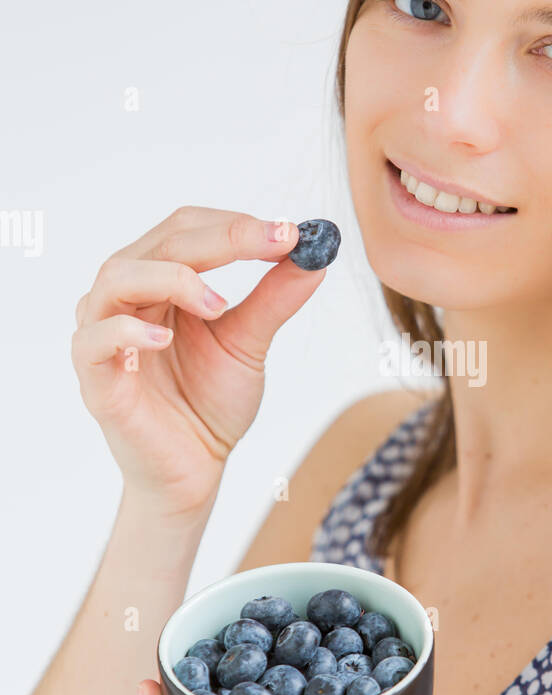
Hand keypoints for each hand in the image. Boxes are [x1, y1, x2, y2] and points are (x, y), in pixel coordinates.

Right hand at [71, 207, 325, 515]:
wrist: (195, 469)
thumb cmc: (210, 402)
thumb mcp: (250, 343)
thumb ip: (274, 299)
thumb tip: (315, 255)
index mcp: (160, 281)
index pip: (187, 230)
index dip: (236, 224)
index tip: (290, 234)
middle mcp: (126, 298)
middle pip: (160, 245)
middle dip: (222, 240)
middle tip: (273, 245)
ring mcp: (104, 334)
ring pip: (118, 277)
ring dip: (173, 278)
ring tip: (219, 305)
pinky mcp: (95, 378)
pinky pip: (94, 339)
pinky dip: (128, 331)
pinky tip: (165, 339)